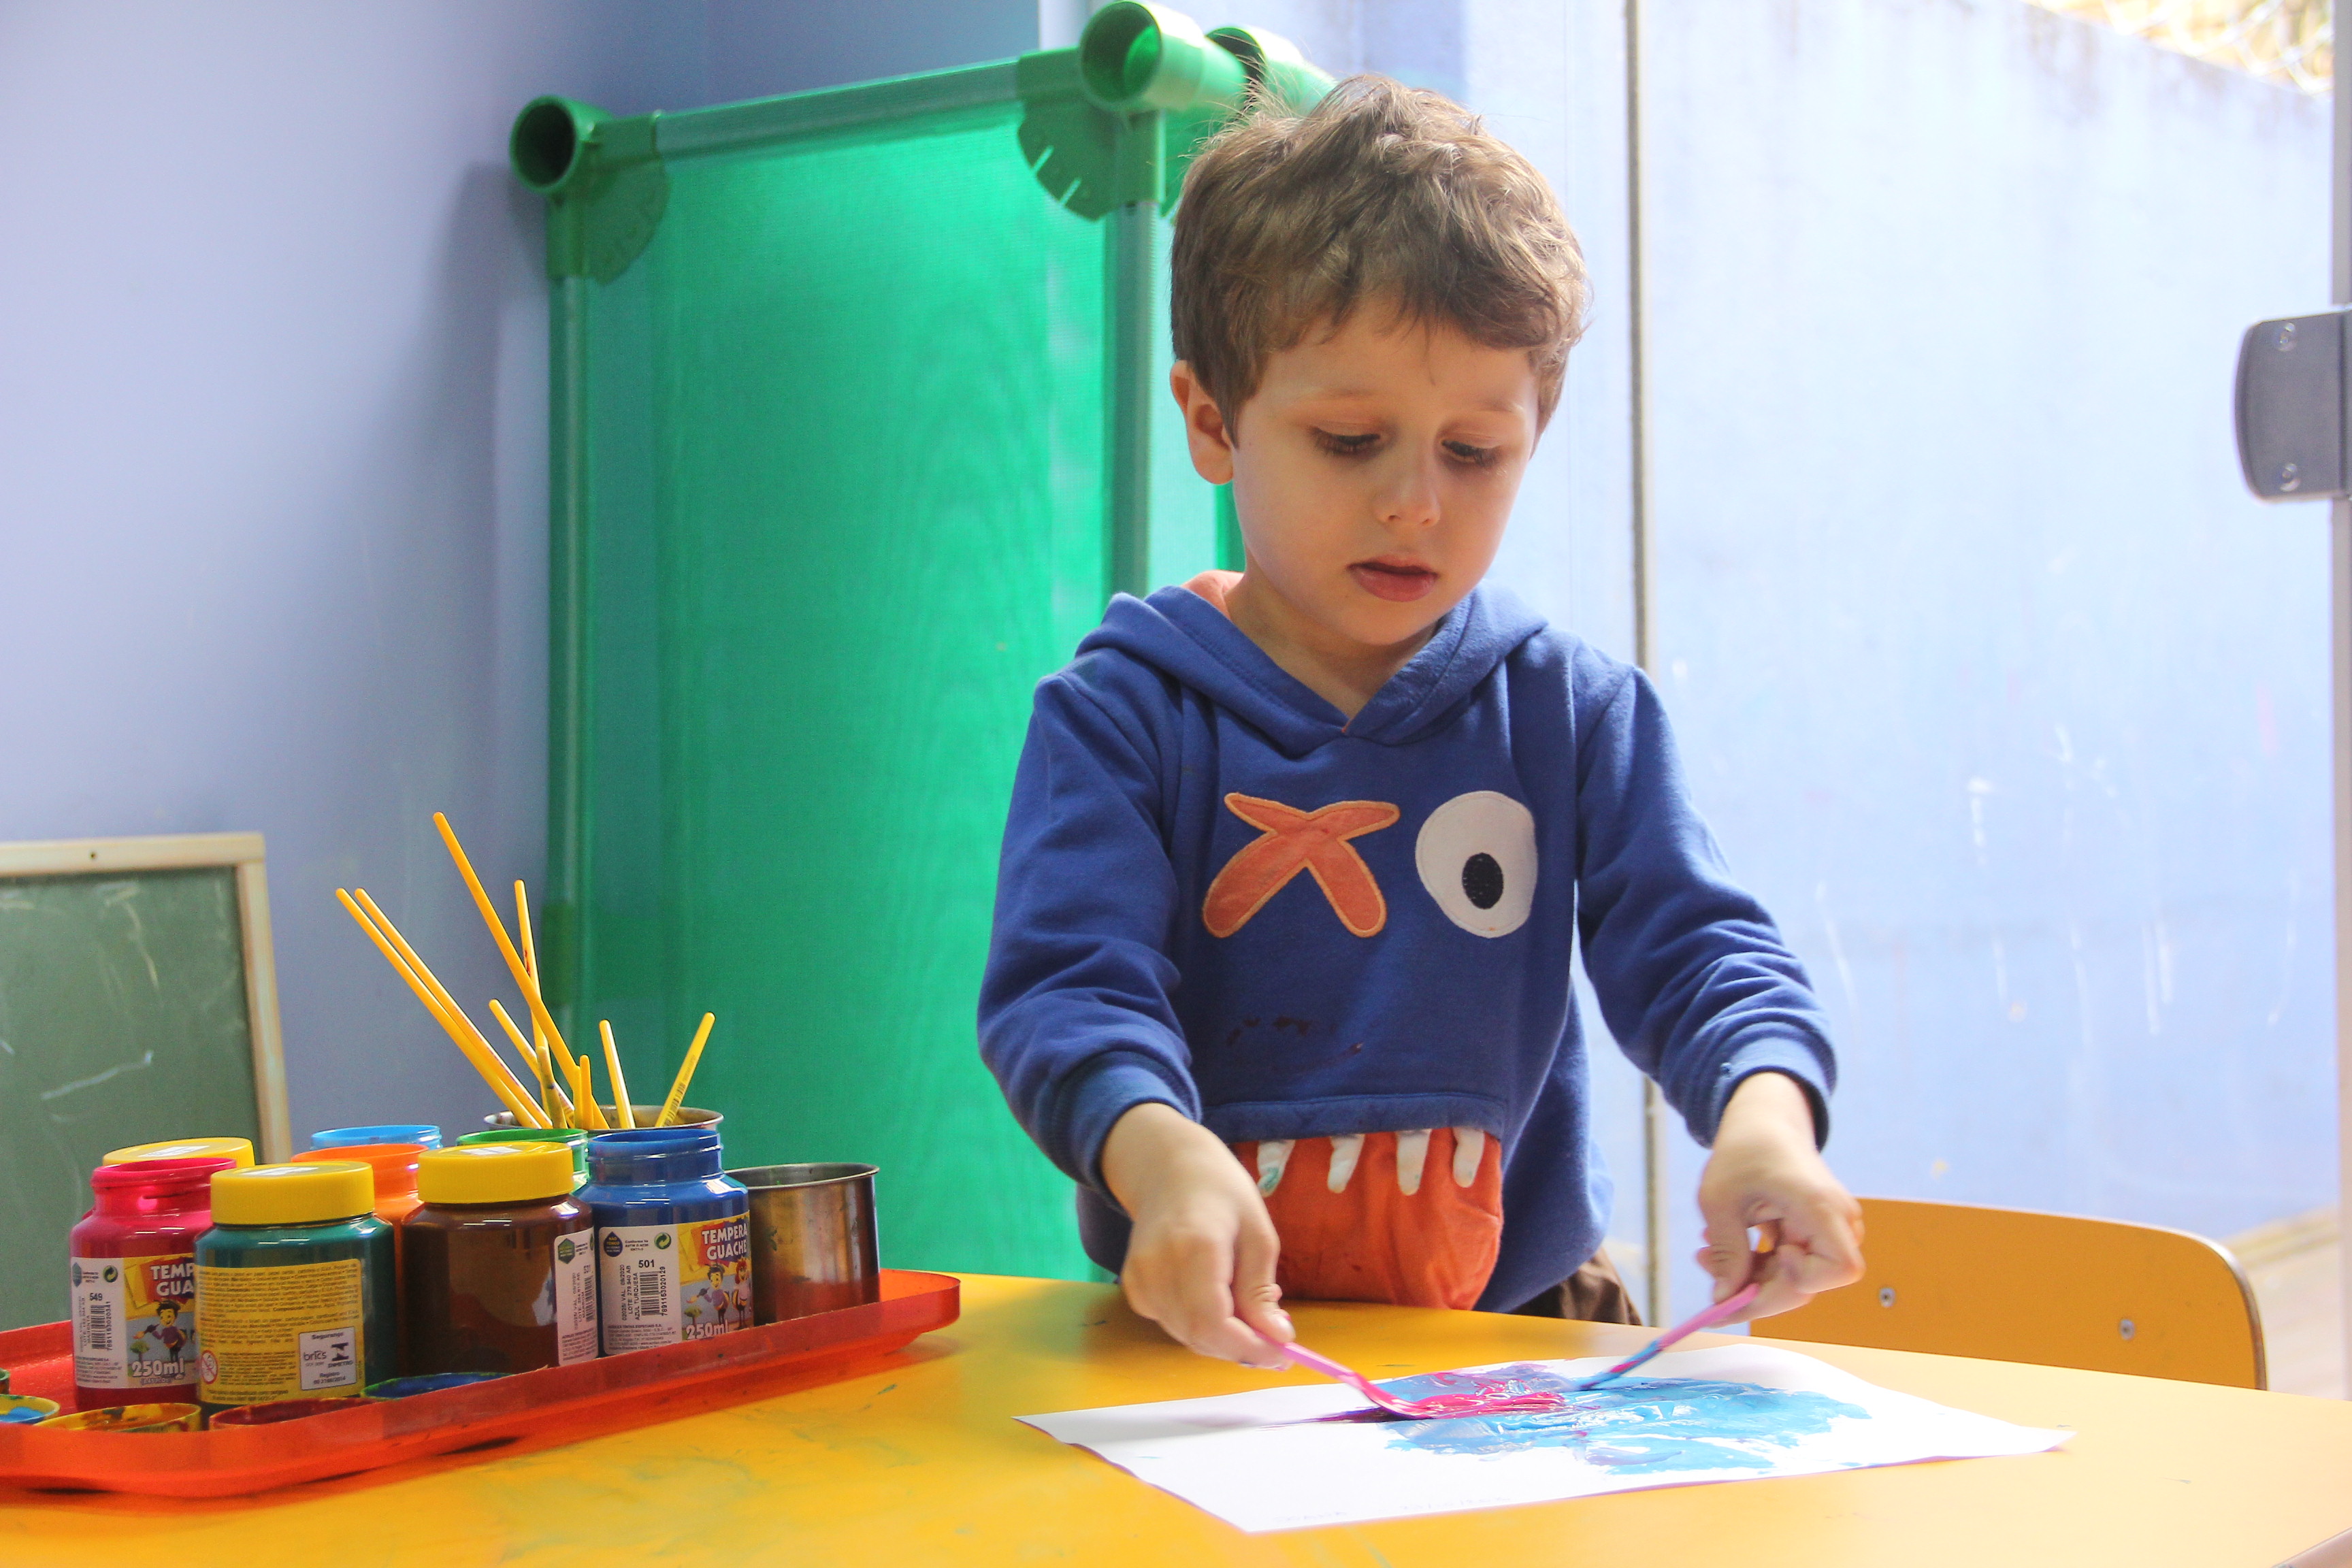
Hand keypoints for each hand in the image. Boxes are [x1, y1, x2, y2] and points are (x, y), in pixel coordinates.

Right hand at [1100, 1102, 1294, 1364]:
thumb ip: (1260, 1289)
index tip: (1281, 1354)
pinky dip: (1199, 1324)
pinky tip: (1215, 1296)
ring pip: (1185, 1335)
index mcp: (1195, 1248)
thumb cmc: (1222, 1193)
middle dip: (1240, 1347)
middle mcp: (1159, 1267)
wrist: (1168, 1169)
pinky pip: (1172, 1323)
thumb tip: (1277, 1338)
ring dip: (1222, 1337)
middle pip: (1198, 1336)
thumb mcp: (1258, 1234)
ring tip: (1248, 1306)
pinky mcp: (1133, 1285)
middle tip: (1273, 1336)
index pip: (1214, 1323)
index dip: (1248, 1348)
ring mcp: (1139, 1278)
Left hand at [1694, 1072, 1863, 1321]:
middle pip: (1809, 1283)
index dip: (1803, 1278)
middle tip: (1710, 1281)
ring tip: (1705, 1254)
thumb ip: (1727, 1251)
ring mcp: (1827, 1230)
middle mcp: (1836, 1222)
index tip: (1768, 1256)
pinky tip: (1720, 1247)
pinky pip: (1788, 1266)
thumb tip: (1724, 1301)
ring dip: (1750, 1277)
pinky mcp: (1812, 1234)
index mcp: (1822, 1207)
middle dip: (1756, 1289)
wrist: (1764, 1121)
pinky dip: (1754, 1265)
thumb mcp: (1720, 1200)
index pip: (1840, 1269)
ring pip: (1793, 1278)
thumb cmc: (1743, 1150)